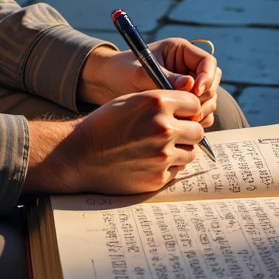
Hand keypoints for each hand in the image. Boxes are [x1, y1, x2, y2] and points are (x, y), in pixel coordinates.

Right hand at [23, 88, 205, 195]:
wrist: (81, 154)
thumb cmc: (105, 123)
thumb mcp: (132, 100)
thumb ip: (162, 102)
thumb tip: (191, 111)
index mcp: (157, 102)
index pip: (193, 103)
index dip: (187, 108)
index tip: (181, 113)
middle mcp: (164, 128)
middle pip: (197, 130)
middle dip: (188, 131)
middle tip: (172, 133)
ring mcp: (163, 155)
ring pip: (191, 152)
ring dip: (180, 150)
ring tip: (158, 148)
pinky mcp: (159, 177)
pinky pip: (177, 170)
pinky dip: (168, 166)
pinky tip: (148, 161)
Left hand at [77, 38, 220, 128]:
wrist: (106, 83)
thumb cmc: (121, 71)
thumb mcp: (141, 73)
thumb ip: (165, 79)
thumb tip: (191, 86)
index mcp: (180, 52)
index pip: (208, 62)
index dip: (207, 77)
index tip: (196, 92)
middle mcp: (187, 68)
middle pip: (212, 83)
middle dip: (204, 98)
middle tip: (190, 112)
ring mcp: (186, 86)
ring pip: (208, 101)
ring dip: (201, 112)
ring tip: (182, 121)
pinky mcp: (182, 103)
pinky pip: (199, 113)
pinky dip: (195, 121)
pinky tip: (180, 128)